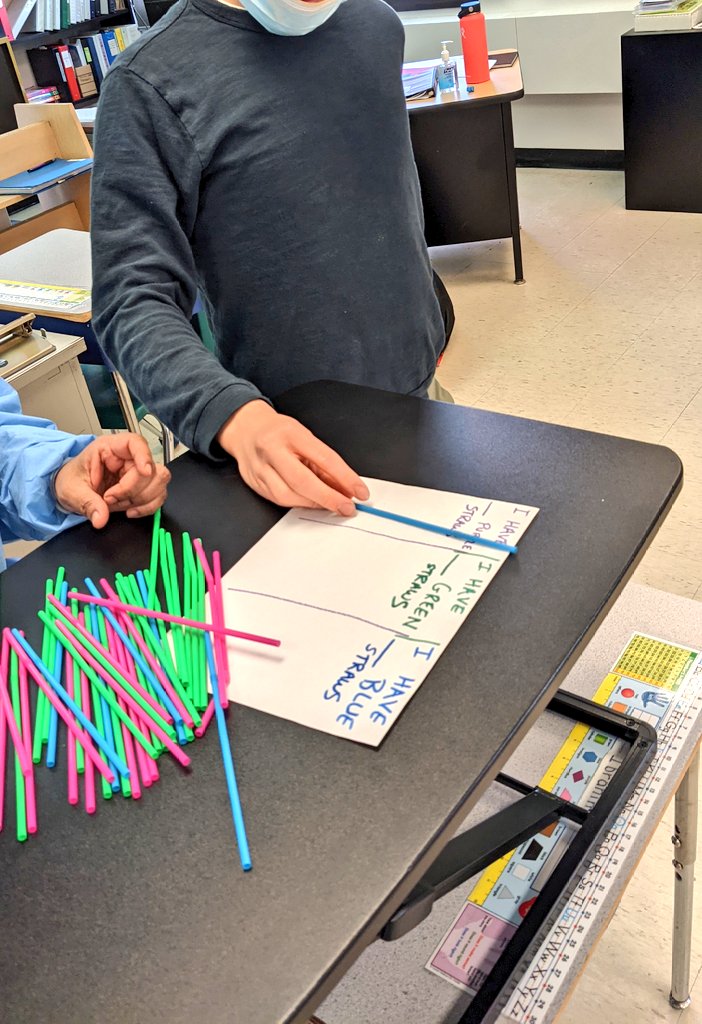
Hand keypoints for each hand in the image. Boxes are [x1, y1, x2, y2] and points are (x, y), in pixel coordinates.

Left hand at [54, 433, 170, 527]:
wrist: (70, 490)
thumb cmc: (71, 480)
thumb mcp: (72, 491)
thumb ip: (88, 504)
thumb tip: (101, 518)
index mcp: (109, 448)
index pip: (136, 443)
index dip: (144, 456)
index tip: (144, 472)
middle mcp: (127, 458)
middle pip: (151, 469)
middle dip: (134, 490)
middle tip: (111, 499)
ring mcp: (137, 473)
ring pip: (159, 482)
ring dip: (141, 499)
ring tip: (119, 505)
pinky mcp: (143, 487)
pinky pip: (158, 496)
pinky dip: (147, 507)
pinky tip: (130, 510)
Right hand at [217, 400, 368, 514]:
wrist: (246, 429)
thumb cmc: (280, 432)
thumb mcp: (305, 437)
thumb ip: (324, 462)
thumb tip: (346, 487)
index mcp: (291, 434)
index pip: (324, 458)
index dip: (345, 478)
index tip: (360, 491)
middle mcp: (273, 450)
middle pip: (303, 481)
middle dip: (329, 498)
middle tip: (347, 507)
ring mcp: (260, 468)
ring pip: (288, 495)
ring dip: (314, 504)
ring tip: (330, 504)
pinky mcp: (254, 482)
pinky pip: (278, 500)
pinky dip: (298, 504)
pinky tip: (310, 502)